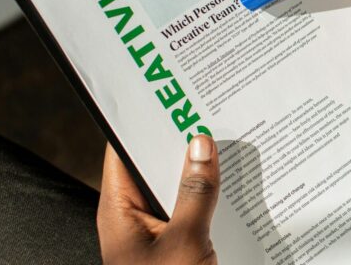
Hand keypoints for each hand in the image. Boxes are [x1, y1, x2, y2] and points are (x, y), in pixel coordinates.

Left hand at [98, 135, 219, 264]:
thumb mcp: (184, 239)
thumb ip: (195, 194)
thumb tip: (201, 148)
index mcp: (119, 212)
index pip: (124, 154)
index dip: (146, 127)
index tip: (173, 107)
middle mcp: (133, 217)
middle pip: (154, 169)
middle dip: (181, 147)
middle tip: (210, 122)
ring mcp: (154, 231)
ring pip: (176, 191)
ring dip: (199, 175)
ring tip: (226, 151)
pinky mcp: (174, 244)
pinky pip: (190, 211)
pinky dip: (208, 200)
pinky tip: (231, 189)